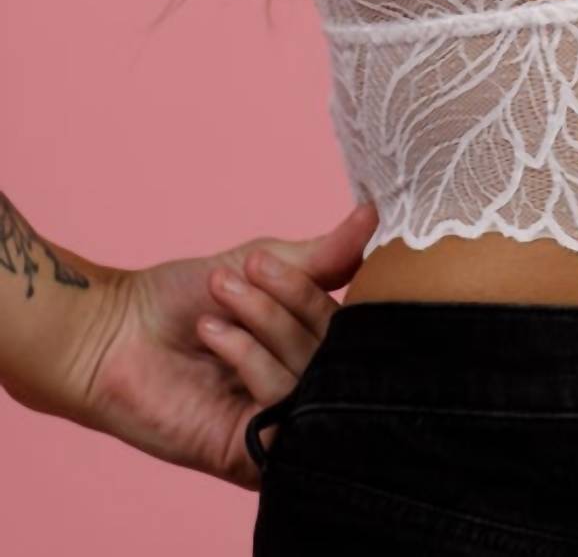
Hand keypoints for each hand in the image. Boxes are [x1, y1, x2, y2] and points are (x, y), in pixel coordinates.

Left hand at [68, 202, 376, 488]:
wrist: (113, 335)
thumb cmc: (183, 298)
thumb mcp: (266, 263)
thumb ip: (326, 253)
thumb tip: (377, 214)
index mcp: (315, 341)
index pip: (356, 321)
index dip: (319, 287)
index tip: (268, 258)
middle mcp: (306, 381)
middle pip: (339, 347)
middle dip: (289, 301)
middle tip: (245, 272)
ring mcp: (282, 417)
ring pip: (312, 373)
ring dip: (264, 325)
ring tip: (218, 302)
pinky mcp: (254, 450)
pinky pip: (283, 409)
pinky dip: (253, 363)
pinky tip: (215, 337)